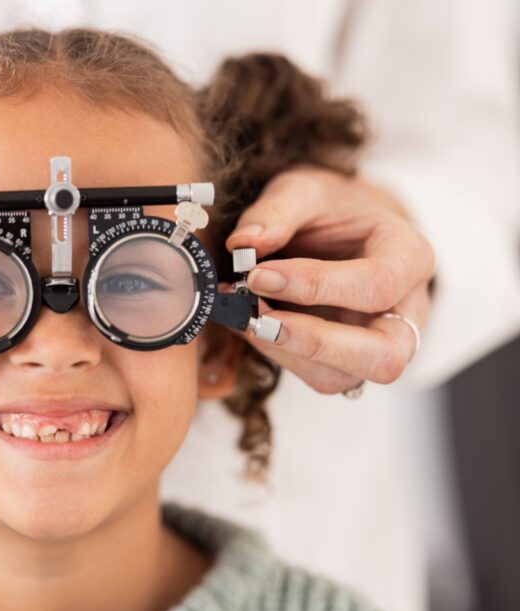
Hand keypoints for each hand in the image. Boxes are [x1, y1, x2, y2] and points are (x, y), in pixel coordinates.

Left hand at [225, 166, 435, 393]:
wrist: (341, 226)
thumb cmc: (331, 209)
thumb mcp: (304, 189)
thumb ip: (277, 211)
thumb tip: (243, 244)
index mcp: (410, 256)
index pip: (378, 285)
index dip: (315, 286)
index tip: (258, 275)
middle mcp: (407, 309)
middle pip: (384, 355)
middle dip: (313, 342)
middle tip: (257, 318)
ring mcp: (381, 342)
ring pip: (346, 377)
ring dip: (287, 353)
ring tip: (246, 317)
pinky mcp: (349, 362)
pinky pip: (318, 377)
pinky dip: (278, 356)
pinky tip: (251, 324)